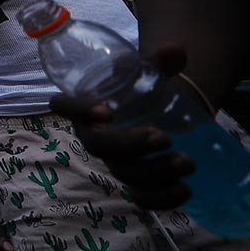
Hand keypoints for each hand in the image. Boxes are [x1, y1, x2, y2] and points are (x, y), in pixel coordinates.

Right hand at [52, 43, 196, 208]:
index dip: (77, 111)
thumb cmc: (138, 88)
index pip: (62, 106)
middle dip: (131, 145)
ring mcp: (114, 161)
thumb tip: (177, 50)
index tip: (106, 111)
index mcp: (87, 104)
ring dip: (155, 172)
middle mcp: (94, 135)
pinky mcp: (135, 180)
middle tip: (164, 138)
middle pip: (99, 146)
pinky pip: (140, 197)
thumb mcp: (146, 71)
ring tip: (187, 162)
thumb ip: (159, 61)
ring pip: (124, 173)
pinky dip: (161, 200)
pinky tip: (184, 190)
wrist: (150, 111)